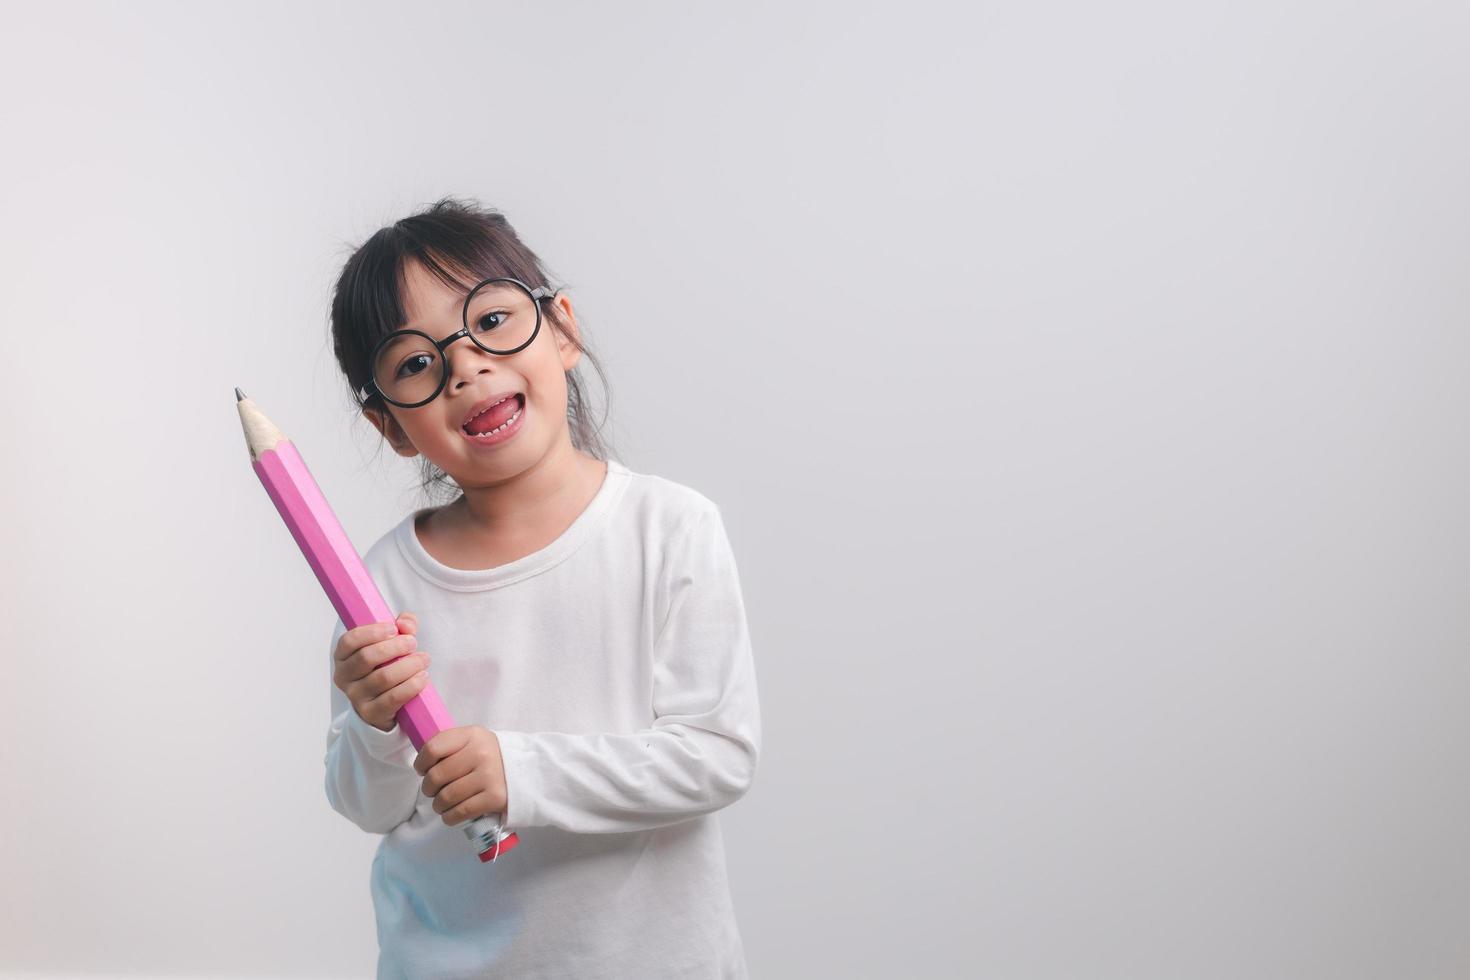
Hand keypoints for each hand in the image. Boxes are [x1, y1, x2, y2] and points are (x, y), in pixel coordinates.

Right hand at [332, 611, 431, 731]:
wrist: (383, 704)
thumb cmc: (384, 666)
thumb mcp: (389, 643)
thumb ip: (400, 626)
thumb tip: (406, 624)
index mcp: (343, 656)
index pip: (349, 641)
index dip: (372, 632)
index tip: (393, 628)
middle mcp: (344, 676)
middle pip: (367, 657)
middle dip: (395, 647)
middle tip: (413, 643)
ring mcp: (356, 696)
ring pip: (383, 677)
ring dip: (408, 665)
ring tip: (423, 659)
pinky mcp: (371, 713)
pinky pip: (393, 698)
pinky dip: (411, 685)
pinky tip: (422, 677)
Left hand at [413, 725, 508, 826]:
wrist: (527, 771)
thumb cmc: (492, 757)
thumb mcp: (474, 741)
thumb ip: (451, 746)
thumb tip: (423, 767)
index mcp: (472, 735)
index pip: (433, 748)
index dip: (421, 763)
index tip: (423, 770)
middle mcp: (480, 753)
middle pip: (436, 776)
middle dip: (428, 788)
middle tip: (433, 791)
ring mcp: (488, 776)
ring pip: (446, 797)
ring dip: (438, 805)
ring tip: (442, 804)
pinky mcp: (495, 798)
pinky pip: (460, 812)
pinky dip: (449, 817)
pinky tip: (451, 814)